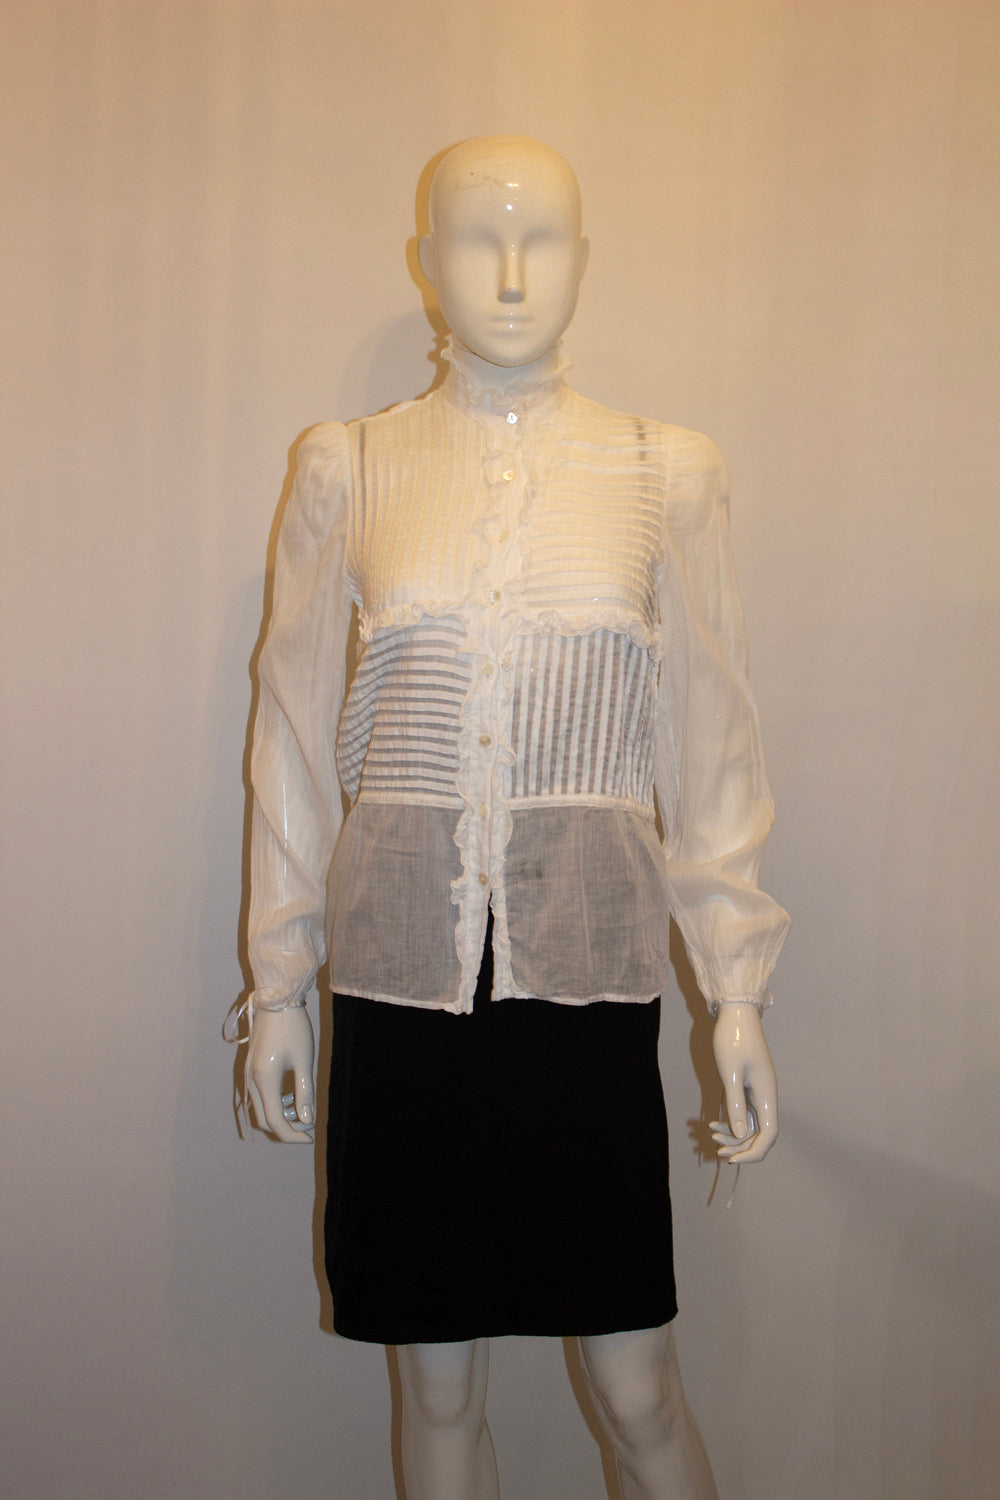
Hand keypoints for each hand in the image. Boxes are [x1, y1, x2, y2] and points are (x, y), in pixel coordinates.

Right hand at [246, 1006, 315, 1142]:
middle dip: (286, 1128)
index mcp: (265, 1080)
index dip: (293, 1135)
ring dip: (280, 1114)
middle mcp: (251, 1080)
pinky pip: (259, 1095)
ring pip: (260, 1108)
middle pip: (264, 1120)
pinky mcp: (251, 1067)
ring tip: (302, 1105)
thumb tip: (307, 1120)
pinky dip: (274, 1102)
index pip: (275, 1121)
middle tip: (308, 1123)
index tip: (311, 1136)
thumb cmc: (294, 1027)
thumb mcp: (304, 1061)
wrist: (276, 998)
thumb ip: (305, 1093)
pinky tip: (292, 1092)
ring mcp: (248, 1073)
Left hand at [709, 1002, 777, 1164]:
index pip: (769, 1135)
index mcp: (767, 1095)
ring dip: (733, 1135)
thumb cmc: (733, 1039)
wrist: (735, 1013)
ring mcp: (757, 1093)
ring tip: (710, 1133)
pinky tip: (712, 1123)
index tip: (733, 1160)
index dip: (754, 1152)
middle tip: (716, 1149)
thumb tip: (737, 1133)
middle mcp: (765, 1097)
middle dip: (740, 1146)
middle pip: (760, 1135)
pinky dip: (730, 1122)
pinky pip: (743, 1114)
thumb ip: (734, 1103)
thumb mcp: (730, 1072)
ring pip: (750, 1126)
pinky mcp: (747, 1088)